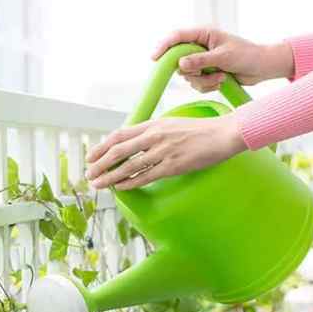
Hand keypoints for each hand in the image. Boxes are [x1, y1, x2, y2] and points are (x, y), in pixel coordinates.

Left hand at [84, 114, 245, 190]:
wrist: (222, 134)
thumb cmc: (199, 130)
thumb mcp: (172, 124)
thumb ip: (153, 131)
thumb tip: (136, 142)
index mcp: (153, 124)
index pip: (120, 135)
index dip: (102, 146)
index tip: (91, 156)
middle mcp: (155, 136)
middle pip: (119, 150)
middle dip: (100, 163)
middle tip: (89, 174)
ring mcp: (163, 151)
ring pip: (129, 166)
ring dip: (110, 176)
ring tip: (98, 184)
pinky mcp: (173, 165)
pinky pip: (146, 176)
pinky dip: (130, 182)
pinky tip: (120, 187)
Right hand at [153, 27, 292, 91]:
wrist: (262, 68)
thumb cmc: (247, 55)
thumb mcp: (223, 57)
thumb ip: (200, 60)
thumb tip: (180, 64)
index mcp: (203, 34)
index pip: (177, 37)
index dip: (164, 47)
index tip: (155, 59)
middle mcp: (200, 46)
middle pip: (179, 61)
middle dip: (192, 72)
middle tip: (204, 73)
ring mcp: (203, 61)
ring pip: (189, 76)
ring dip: (204, 81)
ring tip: (221, 76)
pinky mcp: (207, 73)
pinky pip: (197, 84)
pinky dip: (208, 86)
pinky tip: (222, 80)